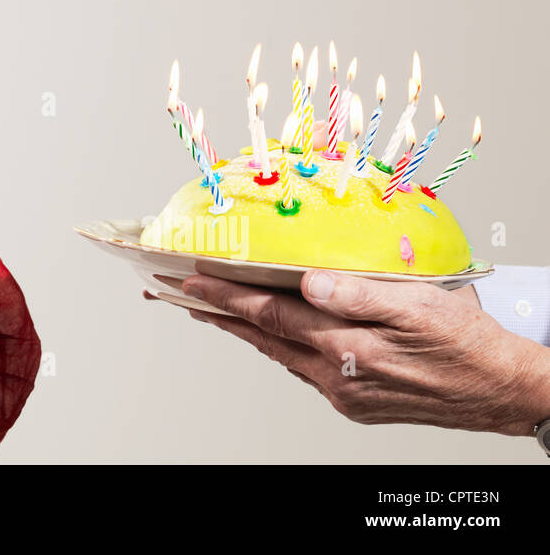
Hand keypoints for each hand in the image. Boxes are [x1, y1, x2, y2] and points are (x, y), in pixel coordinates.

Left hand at [176, 269, 549, 434]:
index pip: (269, 315)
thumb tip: (307, 283)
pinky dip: (278, 346)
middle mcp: (336, 376)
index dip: (225, 296)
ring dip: (244, 331)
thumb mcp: (419, 307)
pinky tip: (271, 334)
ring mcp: (344, 393)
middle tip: (178, 293)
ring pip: (279, 354)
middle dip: (217, 314)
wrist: (503, 392)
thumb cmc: (467, 344)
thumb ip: (358, 294)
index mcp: (347, 348)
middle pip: (262, 337)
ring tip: (210, 310)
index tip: (190, 279)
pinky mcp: (355, 402)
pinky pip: (303, 368)